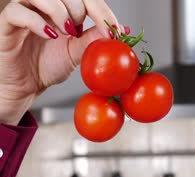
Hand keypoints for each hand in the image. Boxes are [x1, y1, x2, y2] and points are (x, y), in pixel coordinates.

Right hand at [0, 0, 126, 124]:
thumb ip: (94, 39)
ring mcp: (24, 11)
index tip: (115, 29)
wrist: (25, 87)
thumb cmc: (47, 66)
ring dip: (59, 10)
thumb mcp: (78, 53)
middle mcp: (43, 6)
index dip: (101, 11)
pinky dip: (36, 21)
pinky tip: (50, 35)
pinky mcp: (6, 24)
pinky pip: (17, 11)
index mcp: (63, 10)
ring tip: (67, 31)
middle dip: (79, 8)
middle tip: (82, 30)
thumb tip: (120, 31)